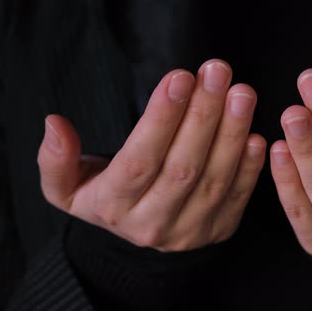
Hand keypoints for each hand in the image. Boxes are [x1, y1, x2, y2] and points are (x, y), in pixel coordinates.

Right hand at [38, 59, 265, 251]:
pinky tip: (256, 134)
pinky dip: (250, 167)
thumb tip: (54, 125)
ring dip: (231, 134)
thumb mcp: (67, 188)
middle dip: (203, 116)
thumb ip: (55, 161)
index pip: (139, 161)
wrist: (137, 237)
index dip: (161, 119)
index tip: (180, 77)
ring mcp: (189, 232)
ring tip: (242, 93)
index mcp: (113, 208)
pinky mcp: (219, 230)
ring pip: (214, 180)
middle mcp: (153, 225)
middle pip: (182, 167)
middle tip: (218, 73)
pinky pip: (238, 198)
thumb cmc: (104, 197)